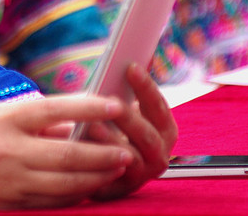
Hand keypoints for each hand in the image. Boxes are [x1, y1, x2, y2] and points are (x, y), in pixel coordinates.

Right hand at [0, 95, 133, 215]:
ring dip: (97, 176)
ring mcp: (10, 181)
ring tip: (117, 168)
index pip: (52, 109)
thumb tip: (67, 123)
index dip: (87, 107)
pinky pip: (51, 201)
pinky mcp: (10, 203)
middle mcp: (8, 151)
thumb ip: (26, 117)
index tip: (114, 103)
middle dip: (102, 153)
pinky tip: (90, 188)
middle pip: (67, 154)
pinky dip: (75, 194)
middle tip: (127, 149)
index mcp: (2, 120)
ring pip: (65, 183)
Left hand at [88, 63, 177, 198]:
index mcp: (163, 129)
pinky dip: (99, 162)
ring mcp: (142, 173)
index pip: (158, 106)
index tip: (130, 66)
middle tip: (110, 99)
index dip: (146, 87)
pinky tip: (84, 148)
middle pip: (147, 134)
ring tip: (93, 124)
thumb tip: (126, 59)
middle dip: (128, 116)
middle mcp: (159, 152)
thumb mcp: (118, 108)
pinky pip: (110, 176)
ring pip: (130, 157)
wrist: (96, 162)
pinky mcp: (120, 188)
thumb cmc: (110, 126)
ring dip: (112, 141)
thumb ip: (123, 90)